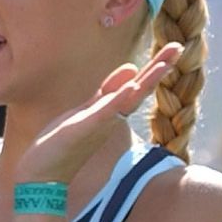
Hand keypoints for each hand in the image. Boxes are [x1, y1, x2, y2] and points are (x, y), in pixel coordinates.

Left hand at [15, 47, 179, 187]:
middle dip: (159, 67)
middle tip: (179, 46)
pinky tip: (132, 87)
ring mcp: (99, 123)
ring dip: (145, 82)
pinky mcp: (83, 129)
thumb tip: (131, 68)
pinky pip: (103, 113)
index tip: (175, 46)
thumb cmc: (63, 144)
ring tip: (163, 64)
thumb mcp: (88, 110)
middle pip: (140, 88)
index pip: (138, 84)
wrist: (43, 174)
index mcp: (111, 110)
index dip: (156, 66)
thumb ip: (108, 92)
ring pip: (127, 100)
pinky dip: (117, 100)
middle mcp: (110, 117)